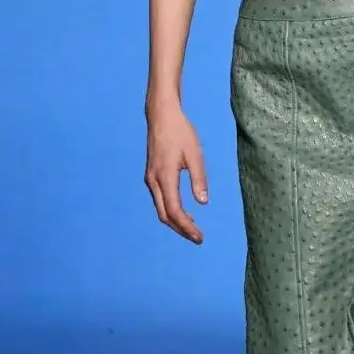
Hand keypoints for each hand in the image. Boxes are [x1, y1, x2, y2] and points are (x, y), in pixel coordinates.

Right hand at [144, 98, 208, 243]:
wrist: (161, 115)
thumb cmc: (180, 132)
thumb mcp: (195, 153)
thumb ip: (199, 178)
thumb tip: (203, 202)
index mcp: (165, 176)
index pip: (175, 210)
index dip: (186, 227)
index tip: (199, 237)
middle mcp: (154, 181)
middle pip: (165, 215)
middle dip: (181, 229)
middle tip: (198, 238)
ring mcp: (150, 179)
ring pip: (161, 209)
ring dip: (176, 221)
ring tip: (193, 229)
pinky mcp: (151, 175)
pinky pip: (160, 200)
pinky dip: (171, 210)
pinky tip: (184, 212)